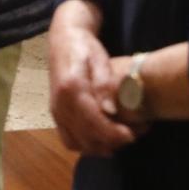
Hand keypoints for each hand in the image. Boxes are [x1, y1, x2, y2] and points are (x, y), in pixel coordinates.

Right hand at [47, 0, 140, 156]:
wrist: (63, 41)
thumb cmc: (85, 48)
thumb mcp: (99, 60)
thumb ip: (104, 85)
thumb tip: (110, 111)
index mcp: (70, 89)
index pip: (92, 121)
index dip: (113, 133)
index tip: (132, 135)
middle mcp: (59, 105)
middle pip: (85, 136)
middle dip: (110, 142)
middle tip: (133, 136)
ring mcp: (55, 112)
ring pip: (76, 143)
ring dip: (99, 147)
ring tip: (120, 140)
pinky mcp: (56, 116)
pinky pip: (69, 140)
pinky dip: (86, 145)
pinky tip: (103, 140)